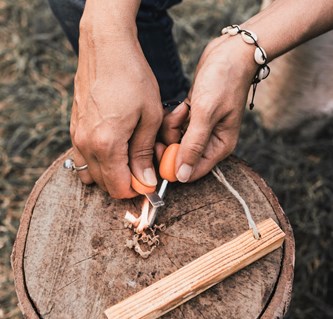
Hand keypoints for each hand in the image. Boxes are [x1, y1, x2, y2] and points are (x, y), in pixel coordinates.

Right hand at [70, 26, 162, 198]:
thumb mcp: (149, 116)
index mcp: (106, 144)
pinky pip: (84, 157)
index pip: (119, 188)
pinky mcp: (74, 127)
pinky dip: (100, 161)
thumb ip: (144, 153)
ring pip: (93, 173)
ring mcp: (76, 136)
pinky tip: (115, 145)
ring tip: (131, 155)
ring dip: (113, 173)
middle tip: (145, 165)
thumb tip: (146, 181)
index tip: (151, 180)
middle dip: (127, 182)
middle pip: (105, 184)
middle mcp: (86, 145)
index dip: (138, 189)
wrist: (106, 47)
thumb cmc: (132, 78)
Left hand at [159, 35, 257, 181]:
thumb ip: (193, 146)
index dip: (173, 167)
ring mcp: (200, 130)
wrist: (229, 53)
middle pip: (180, 156)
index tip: (160, 151)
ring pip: (174, 140)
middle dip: (171, 142)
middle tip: (170, 124)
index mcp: (219, 147)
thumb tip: (182, 176)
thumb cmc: (224, 82)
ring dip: (172, 126)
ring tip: (183, 110)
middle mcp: (210, 142)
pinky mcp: (192, 118)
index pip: (193, 171)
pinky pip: (174, 126)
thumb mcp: (206, 114)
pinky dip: (174, 117)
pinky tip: (183, 106)